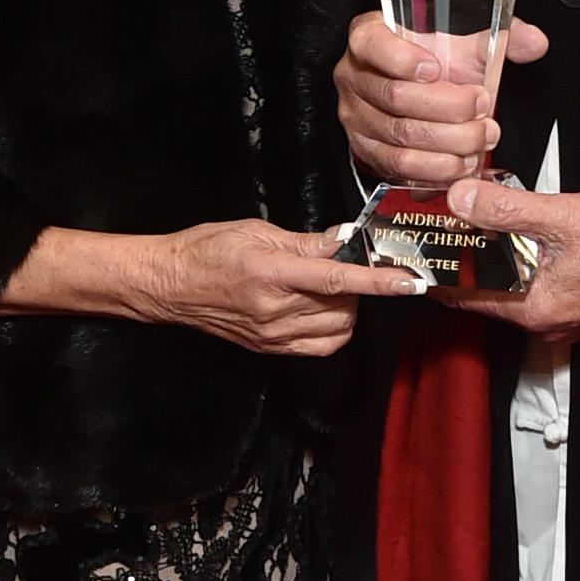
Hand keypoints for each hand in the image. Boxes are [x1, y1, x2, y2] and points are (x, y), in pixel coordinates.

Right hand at [0, 220, 423, 357]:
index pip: (339, 278)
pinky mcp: (270, 349)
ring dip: (346, 307)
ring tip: (328, 287)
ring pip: (338, 329)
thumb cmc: (207, 248)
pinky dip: (332, 329)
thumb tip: (346, 240)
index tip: (411, 279)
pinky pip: (320, 347)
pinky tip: (321, 310)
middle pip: (344, 304)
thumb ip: (306, 241)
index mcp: (272, 272)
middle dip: (355, 284)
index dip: (379, 279)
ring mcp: (273, 334)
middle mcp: (276, 309)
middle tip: (343, 263)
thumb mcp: (257, 231)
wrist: (168, 286)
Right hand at [335, 11, 550, 194]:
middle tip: (481, 109)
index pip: (373, 44)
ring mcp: (358, 117)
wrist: (414, 93)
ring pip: (400, 137)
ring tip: (479, 137)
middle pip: (395, 97)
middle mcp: (356, 77)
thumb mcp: (463, 44)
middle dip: (447, 108)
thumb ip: (500, 39)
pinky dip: (435, 169)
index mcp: (370, 38)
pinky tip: (461, 162)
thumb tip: (533, 41)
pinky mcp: (368, 151)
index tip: (434, 68)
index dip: (402, 59)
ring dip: (448, 142)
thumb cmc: (433, 63)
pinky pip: (399, 167)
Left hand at [443, 178, 579, 347]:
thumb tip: (459, 198)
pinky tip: (521, 239)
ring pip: (510, 291)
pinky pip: (535, 289)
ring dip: (494, 262)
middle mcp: (543, 325)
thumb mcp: (559, 216)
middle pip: (486, 293)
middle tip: (449, 223)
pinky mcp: (578, 309)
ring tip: (479, 224)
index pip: (465, 296)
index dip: (442, 268)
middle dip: (468, 259)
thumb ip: (505, 208)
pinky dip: (520, 267)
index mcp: (532, 311)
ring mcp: (563, 320)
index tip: (424, 244)